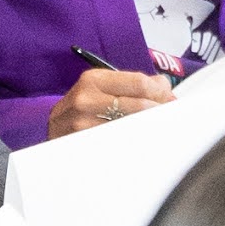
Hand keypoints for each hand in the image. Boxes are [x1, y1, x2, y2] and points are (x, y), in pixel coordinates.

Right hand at [47, 64, 177, 135]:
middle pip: (140, 106)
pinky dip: (137, 141)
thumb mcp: (101, 88)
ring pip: (134, 126)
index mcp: (93, 80)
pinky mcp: (86, 145)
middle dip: (160, 111)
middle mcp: (86, 100)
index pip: (139, 82)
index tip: (170, 99)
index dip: (161, 92)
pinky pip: (122, 143)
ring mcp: (84, 125)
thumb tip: (165, 87)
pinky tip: (140, 140)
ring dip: (151, 127)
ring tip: (158, 127)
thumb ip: (133, 84)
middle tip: (170, 116)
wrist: (54, 132)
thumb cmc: (84, 109)